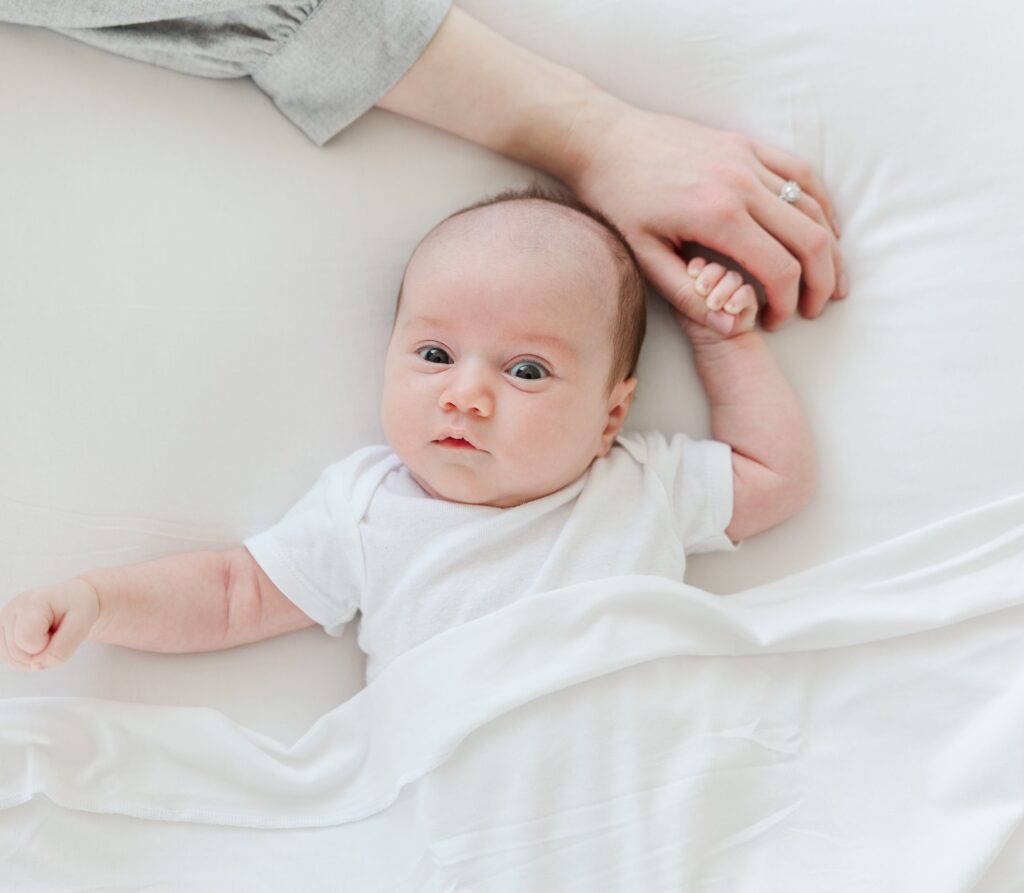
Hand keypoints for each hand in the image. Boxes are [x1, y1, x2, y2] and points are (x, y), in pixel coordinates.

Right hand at [0, 579, 99, 671]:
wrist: (74, 597)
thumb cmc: (79, 607)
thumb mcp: (82, 625)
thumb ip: (61, 649)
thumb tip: (35, 666)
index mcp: (34, 603)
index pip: (26, 640)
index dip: (46, 646)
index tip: (59, 631)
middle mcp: (12, 608)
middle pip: (17, 653)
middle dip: (41, 653)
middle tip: (56, 634)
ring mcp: (3, 618)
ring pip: (9, 658)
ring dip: (32, 658)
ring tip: (48, 637)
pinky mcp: (1, 628)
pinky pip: (6, 657)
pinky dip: (24, 658)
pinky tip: (37, 643)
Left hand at [567, 102, 845, 335]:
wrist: (604, 140)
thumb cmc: (617, 200)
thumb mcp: (643, 257)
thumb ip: (688, 296)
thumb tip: (732, 330)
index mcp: (717, 217)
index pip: (779, 269)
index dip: (787, 303)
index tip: (776, 322)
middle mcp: (742, 184)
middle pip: (810, 238)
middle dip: (821, 280)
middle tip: (816, 308)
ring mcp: (748, 159)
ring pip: (813, 205)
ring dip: (829, 245)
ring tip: (830, 277)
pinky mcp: (746, 144)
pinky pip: (800, 172)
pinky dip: (820, 202)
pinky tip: (824, 226)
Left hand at [671, 257, 758, 345]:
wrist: (718, 348)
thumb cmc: (696, 327)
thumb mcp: (683, 307)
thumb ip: (684, 290)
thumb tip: (691, 276)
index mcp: (699, 280)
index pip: (700, 263)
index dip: (697, 266)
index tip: (692, 274)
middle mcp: (718, 282)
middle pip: (717, 268)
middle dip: (709, 277)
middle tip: (702, 291)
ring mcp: (734, 290)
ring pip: (732, 277)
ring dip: (722, 291)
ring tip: (714, 306)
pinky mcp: (749, 301)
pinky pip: (747, 291)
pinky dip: (738, 299)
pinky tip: (730, 310)